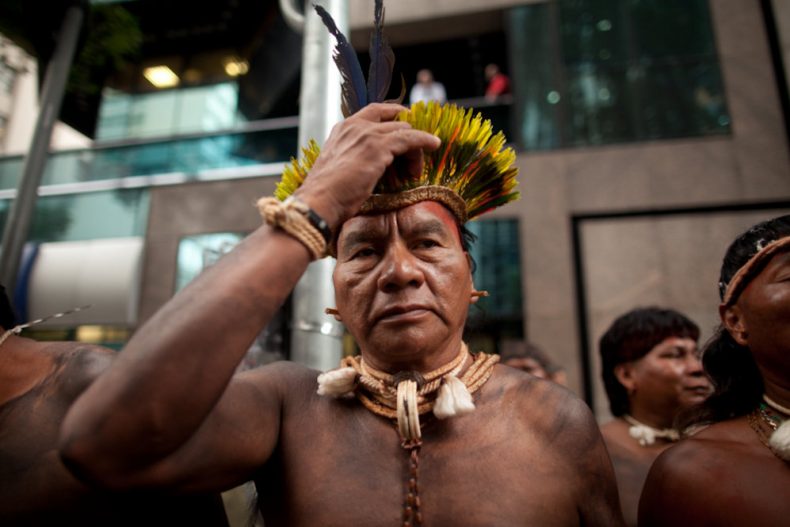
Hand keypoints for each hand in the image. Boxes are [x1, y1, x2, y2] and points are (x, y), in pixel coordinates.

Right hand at [294, 103, 440, 229]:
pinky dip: (424, 140)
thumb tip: (371, 169)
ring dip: (415, 148)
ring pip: (403, 130)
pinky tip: (434, 144)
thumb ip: (355, 161)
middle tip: (411, 161)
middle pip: (393, 122)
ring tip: (415, 170)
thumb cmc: (326, 195)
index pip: (374, 112)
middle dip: (406, 138)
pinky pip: (410, 139)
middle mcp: (354, 126)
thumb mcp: (340, 170)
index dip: (393, 115)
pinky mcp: (379, 147)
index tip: (406, 123)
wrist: (318, 202)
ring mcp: (366, 135)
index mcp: (342, 129)